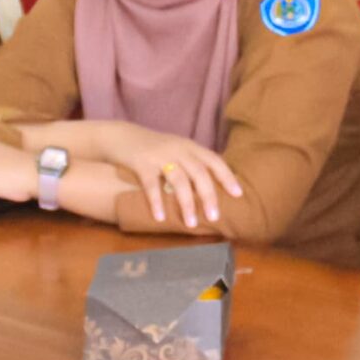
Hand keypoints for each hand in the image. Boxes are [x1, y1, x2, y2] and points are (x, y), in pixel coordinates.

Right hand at [102, 126, 242, 229]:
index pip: (214, 160)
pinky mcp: (141, 162)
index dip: (227, 177)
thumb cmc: (153, 149)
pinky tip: (160, 218)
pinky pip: (151, 184)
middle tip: (215, 217)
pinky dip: (157, 201)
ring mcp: (159, 155)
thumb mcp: (176, 151)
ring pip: (179, 179)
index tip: (238, 194)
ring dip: (186, 203)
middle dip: (209, 195)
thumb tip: (212, 191)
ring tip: (191, 223)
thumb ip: (192, 165)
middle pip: (199, 172)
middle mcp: (178, 149)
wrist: (121, 136)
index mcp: (190, 147)